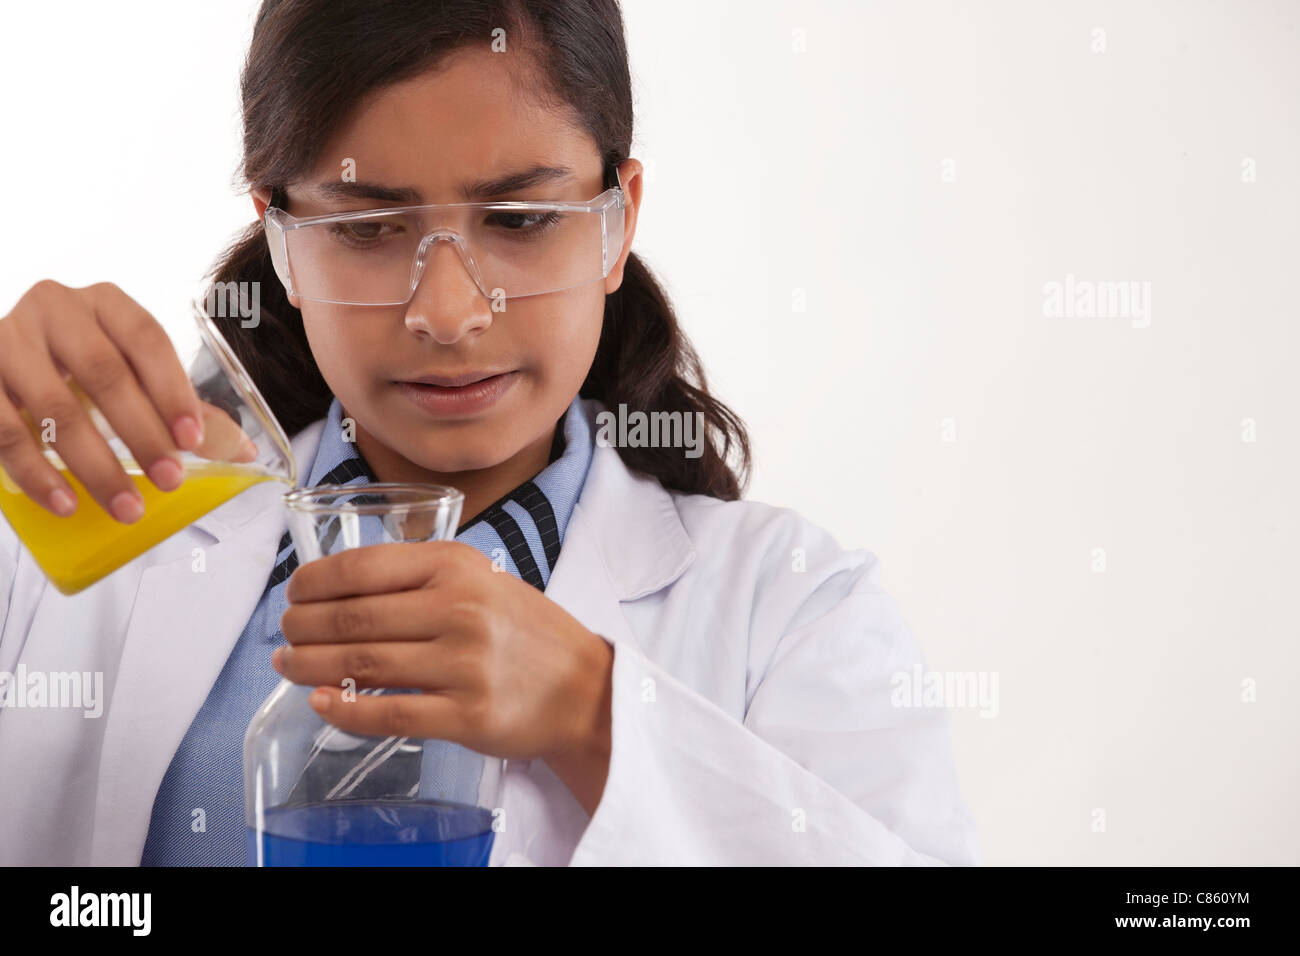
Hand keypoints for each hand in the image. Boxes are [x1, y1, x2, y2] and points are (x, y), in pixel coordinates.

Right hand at [0, 280, 204, 522]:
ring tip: (126, 507)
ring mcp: (6, 339)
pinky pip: (4, 429)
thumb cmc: (80, 368)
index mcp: (105, 302)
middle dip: (141, 433)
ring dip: (95, 465)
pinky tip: (66, 503)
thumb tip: (242, 453)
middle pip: (104, 372)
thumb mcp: (131, 375)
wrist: (1, 362)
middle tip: (168, 481)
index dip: (172, 390)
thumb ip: (181, 408)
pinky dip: (37, 472)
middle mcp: (54, 308)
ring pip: (55, 406)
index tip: (193, 441)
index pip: (146, 339)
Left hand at [275, 540, 613, 812]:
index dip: (314, 582)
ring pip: (361, 665)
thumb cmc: (526, 632)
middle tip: (283, 633)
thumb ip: (424, 580)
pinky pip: (388, 713)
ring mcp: (464, 664)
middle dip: (302, 626)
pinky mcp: (467, 714)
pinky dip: (344, 710)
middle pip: (352, 618)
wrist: (585, 687)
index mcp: (458, 567)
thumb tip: (340, 592)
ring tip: (288, 665)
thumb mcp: (483, 581)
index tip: (293, 593)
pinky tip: (321, 703)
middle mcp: (459, 609)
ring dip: (310, 666)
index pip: (364, 568)